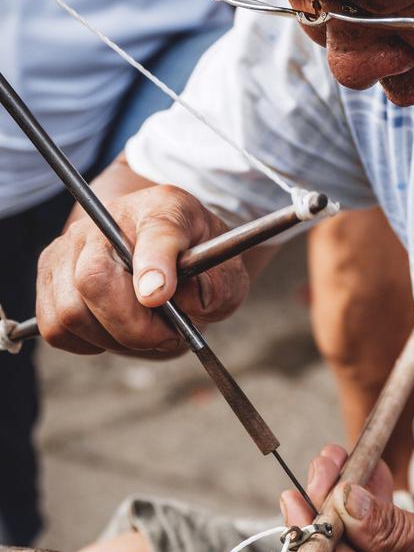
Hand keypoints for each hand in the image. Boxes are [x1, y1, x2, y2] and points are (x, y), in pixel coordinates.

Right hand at [36, 184, 248, 355]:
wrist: (166, 248)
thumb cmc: (196, 263)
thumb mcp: (226, 273)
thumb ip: (216, 287)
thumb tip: (182, 301)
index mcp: (163, 208)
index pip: (157, 232)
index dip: (154, 265)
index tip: (159, 296)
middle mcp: (106, 220)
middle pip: (94, 280)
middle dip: (133, 326)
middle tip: (166, 334)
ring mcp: (69, 245)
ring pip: (72, 312)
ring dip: (113, 338)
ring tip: (144, 330)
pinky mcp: (49, 275)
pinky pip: (55, 327)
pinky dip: (88, 342)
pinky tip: (115, 330)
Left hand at [281, 445, 413, 551]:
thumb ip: (391, 530)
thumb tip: (343, 504)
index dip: (314, 523)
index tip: (300, 488)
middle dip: (329, 505)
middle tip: (328, 461)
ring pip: (358, 550)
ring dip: (351, 505)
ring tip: (347, 462)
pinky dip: (374, 518)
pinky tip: (373, 484)